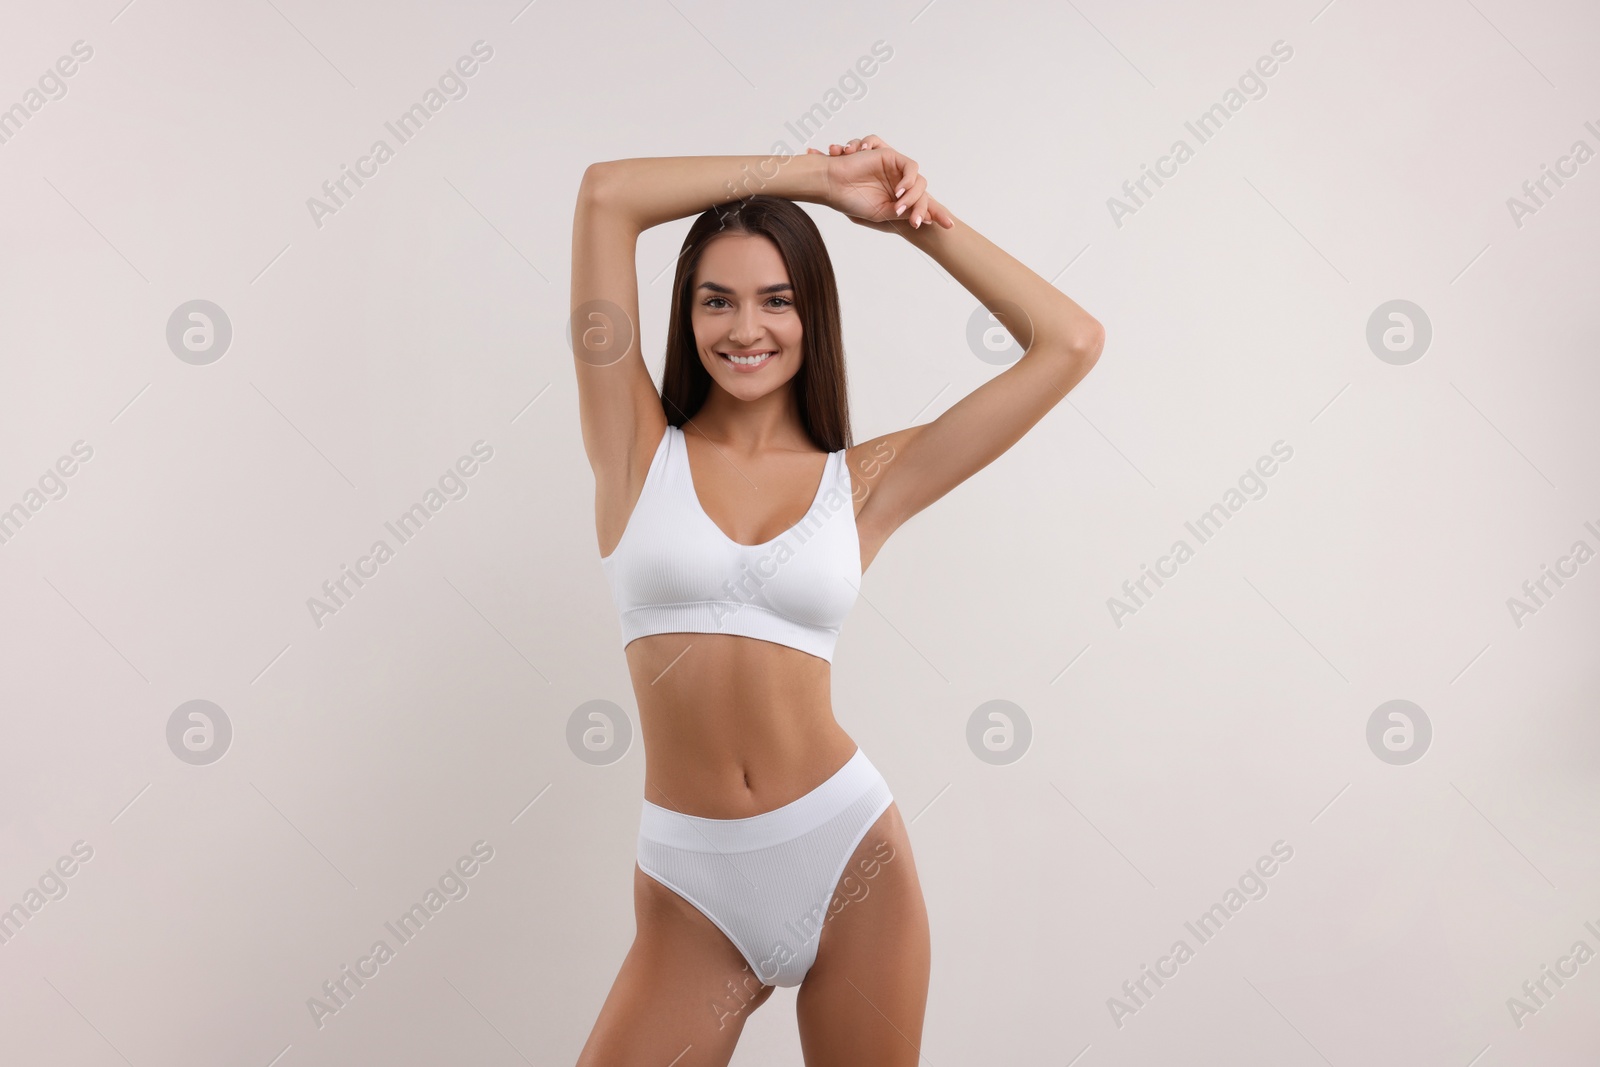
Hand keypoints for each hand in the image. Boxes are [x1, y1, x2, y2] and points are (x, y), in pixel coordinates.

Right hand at [806, 135, 953, 231]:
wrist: (832, 185)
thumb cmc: (851, 200)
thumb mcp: (881, 213)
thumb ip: (903, 213)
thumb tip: (925, 218)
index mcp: (897, 200)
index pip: (922, 205)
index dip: (937, 214)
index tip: (949, 226)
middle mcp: (899, 185)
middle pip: (924, 194)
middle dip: (924, 208)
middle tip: (916, 221)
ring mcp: (896, 171)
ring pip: (919, 182)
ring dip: (914, 197)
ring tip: (900, 208)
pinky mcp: (891, 157)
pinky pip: (911, 167)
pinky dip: (909, 180)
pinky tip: (900, 192)